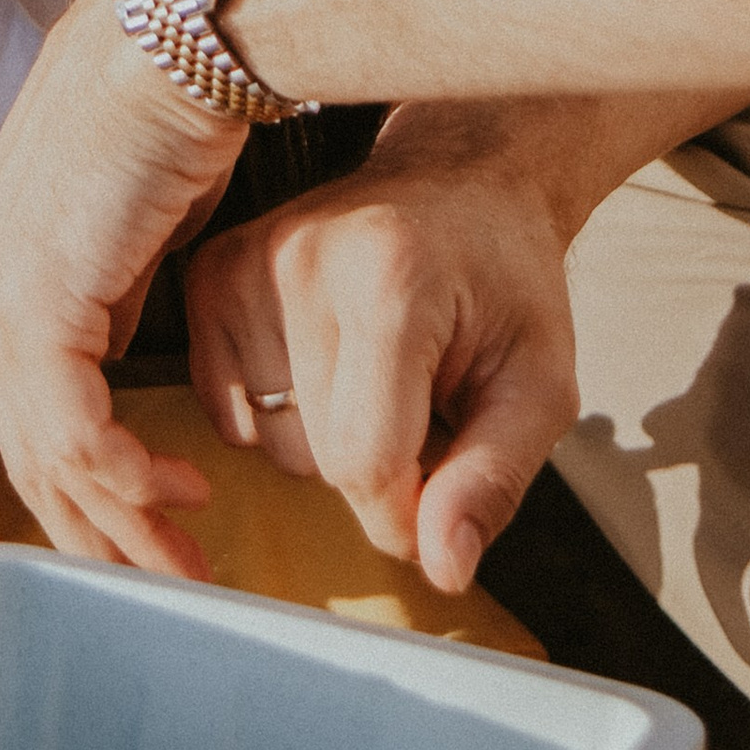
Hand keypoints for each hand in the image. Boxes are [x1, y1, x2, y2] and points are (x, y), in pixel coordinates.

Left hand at [0, 0, 243, 575]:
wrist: (171, 43)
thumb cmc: (162, 114)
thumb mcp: (125, 230)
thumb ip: (106, 297)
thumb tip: (114, 351)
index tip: (7, 559)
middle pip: (1, 459)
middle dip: (75, 537)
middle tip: (141, 590)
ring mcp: (1, 300)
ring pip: (46, 461)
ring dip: (121, 526)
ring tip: (183, 569)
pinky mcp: (42, 303)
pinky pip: (79, 434)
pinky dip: (132, 478)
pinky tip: (183, 493)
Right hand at [183, 105, 585, 594]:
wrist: (459, 181)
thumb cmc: (503, 280)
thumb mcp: (538, 384)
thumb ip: (492, 480)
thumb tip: (442, 568)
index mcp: (390, 280)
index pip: (364, 461)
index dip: (409, 510)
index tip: (445, 485)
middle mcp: (299, 261)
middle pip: (316, 458)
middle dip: (379, 468)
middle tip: (426, 404)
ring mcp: (244, 263)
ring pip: (271, 444)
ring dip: (328, 441)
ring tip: (379, 373)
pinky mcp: (211, 274)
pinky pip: (229, 411)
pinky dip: (280, 413)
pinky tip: (327, 361)